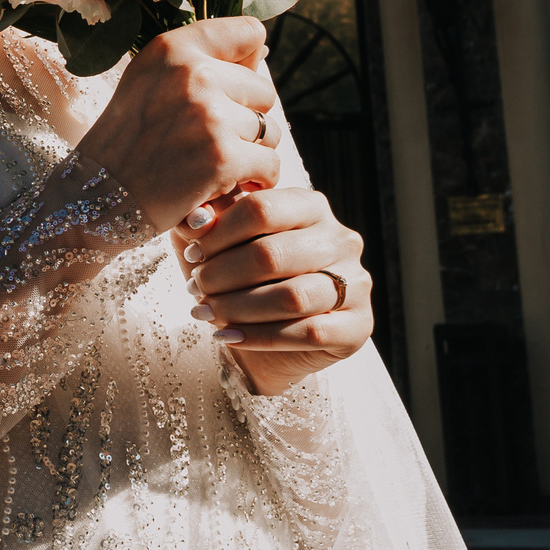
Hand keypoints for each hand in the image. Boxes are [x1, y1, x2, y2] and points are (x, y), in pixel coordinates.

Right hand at [74, 18, 280, 231]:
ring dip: (251, 152)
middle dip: (246, 118)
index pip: (249, 32)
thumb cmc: (126, 142)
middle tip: (210, 141)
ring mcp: (209, 116)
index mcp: (172, 49)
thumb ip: (198, 62)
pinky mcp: (222, 158)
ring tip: (214, 164)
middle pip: (264, 89)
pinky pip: (270, 164)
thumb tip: (264, 50)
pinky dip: (256, 180)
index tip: (231, 89)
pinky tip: (227, 187)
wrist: (95, 197)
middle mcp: (192, 74)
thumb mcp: (146, 83)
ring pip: (269, 130)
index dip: (248, 63)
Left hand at [173, 188, 372, 393]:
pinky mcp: (359, 326)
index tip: (191, 252)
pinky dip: (260, 337)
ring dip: (238, 307)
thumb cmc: (240, 281)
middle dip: (223, 274)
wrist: (265, 342)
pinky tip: (228, 337)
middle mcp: (341, 240)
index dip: (219, 232)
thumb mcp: (219, 246)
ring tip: (205, 313)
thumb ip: (208, 223)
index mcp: (312, 207)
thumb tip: (194, 219)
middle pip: (272, 254)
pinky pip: (308, 332)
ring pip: (291, 297)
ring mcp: (356, 283)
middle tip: (195, 288)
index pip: (262, 208)